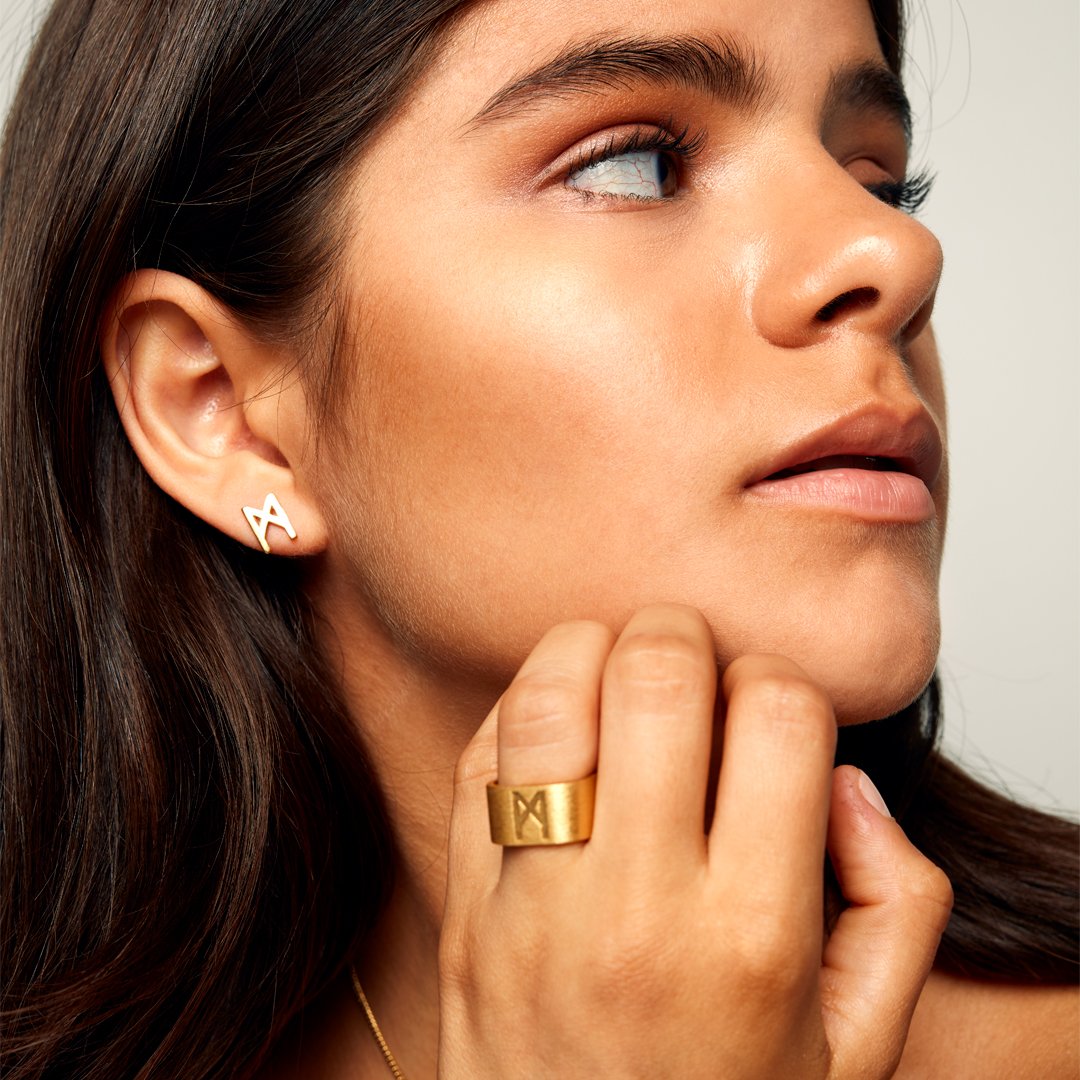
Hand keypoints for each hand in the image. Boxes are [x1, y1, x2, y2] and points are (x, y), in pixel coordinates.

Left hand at [438, 605, 951, 1078]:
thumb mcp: (860, 1046)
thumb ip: (897, 902)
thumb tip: (844, 782)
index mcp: (755, 937)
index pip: (779, 714)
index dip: (781, 685)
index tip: (767, 715)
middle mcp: (638, 910)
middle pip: (657, 674)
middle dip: (682, 636)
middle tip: (691, 664)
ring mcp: (534, 908)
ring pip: (549, 696)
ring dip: (589, 650)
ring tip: (617, 674)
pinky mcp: (464, 912)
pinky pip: (480, 760)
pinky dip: (521, 713)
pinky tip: (561, 735)